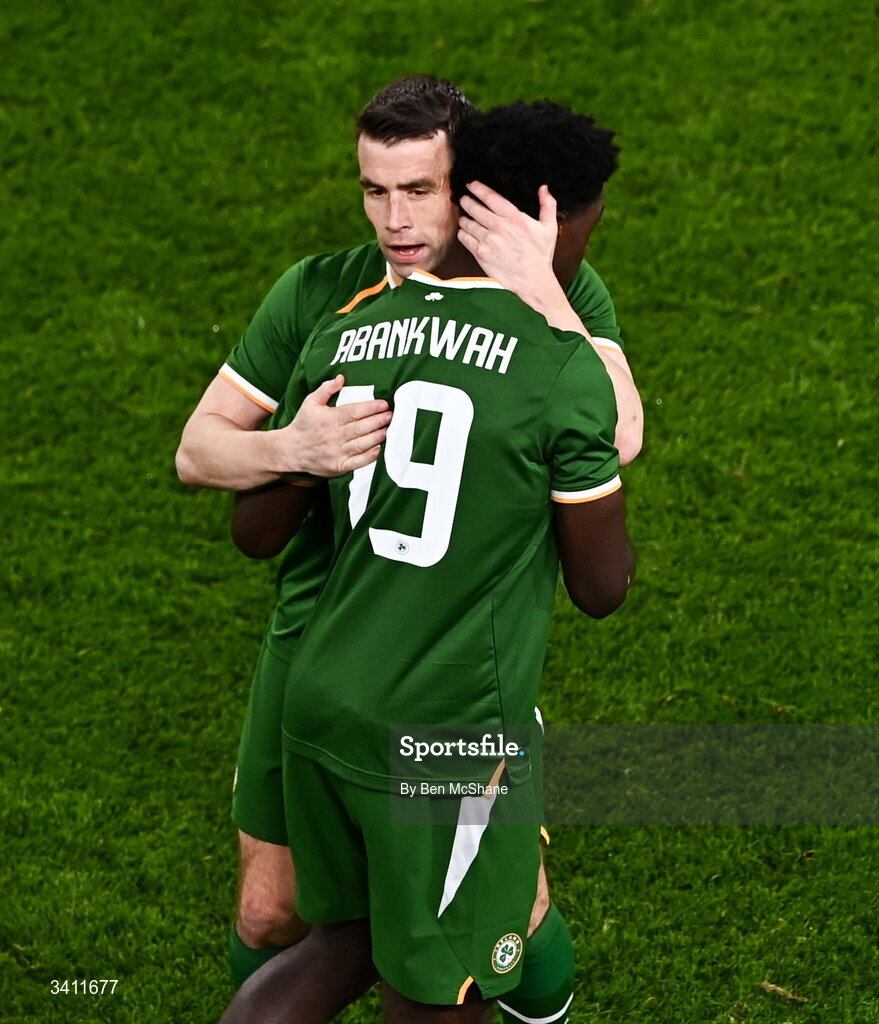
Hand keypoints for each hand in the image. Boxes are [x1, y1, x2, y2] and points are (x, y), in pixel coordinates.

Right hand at [277, 375, 390, 476]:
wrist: (289, 450)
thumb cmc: (302, 425)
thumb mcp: (310, 402)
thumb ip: (326, 389)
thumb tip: (341, 378)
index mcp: (329, 418)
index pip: (354, 411)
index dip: (370, 407)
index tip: (384, 404)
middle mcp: (334, 435)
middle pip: (361, 427)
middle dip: (378, 421)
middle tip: (391, 415)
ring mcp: (337, 452)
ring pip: (362, 443)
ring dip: (378, 436)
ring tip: (389, 430)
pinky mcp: (338, 466)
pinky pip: (357, 462)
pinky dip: (369, 456)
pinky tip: (379, 449)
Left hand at [457, 181, 557, 299]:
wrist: (532, 281)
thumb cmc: (541, 256)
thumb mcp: (549, 228)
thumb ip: (547, 205)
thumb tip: (544, 188)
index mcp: (515, 218)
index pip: (491, 197)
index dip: (478, 189)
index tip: (472, 185)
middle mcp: (499, 227)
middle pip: (475, 208)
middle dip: (467, 201)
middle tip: (463, 199)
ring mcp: (488, 241)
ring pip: (468, 223)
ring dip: (464, 218)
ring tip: (463, 217)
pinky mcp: (480, 254)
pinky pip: (465, 238)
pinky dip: (462, 233)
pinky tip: (464, 232)